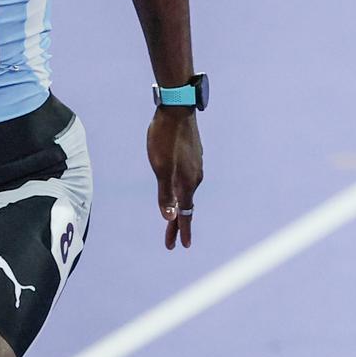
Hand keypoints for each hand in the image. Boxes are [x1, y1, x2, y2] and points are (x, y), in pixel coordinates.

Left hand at [147, 108, 202, 249]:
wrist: (177, 109)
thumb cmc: (165, 138)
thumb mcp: (160, 167)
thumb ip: (165, 193)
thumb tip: (169, 217)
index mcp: (187, 182)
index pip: (184, 214)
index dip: (180, 231)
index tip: (180, 247)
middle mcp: (194, 177)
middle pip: (186, 206)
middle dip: (178, 225)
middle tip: (172, 241)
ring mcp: (195, 166)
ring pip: (187, 193)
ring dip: (180, 208)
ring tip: (173, 218)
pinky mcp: (192, 157)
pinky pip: (187, 180)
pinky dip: (181, 191)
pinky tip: (176, 188)